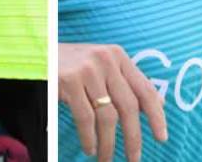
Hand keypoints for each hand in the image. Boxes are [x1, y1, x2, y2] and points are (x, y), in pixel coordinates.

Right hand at [59, 43, 166, 161]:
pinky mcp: (70, 80)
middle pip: (129, 106)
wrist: (40, 52)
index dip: (156, 115)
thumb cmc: (74, 64)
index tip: (161, 137)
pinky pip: (86, 118)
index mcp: (119, 57)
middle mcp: (107, 60)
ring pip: (107, 116)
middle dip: (133, 137)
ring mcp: (88, 70)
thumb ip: (127, 82)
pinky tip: (90, 148)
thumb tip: (159, 104)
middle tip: (134, 158)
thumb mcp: (103, 65)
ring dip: (108, 144)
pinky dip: (89, 138)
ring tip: (106, 159)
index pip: (145, 88)